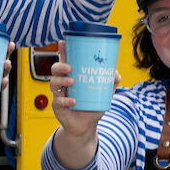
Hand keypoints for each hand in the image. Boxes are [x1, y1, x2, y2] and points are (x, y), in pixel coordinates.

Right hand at [49, 41, 117, 168]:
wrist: (86, 127)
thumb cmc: (92, 107)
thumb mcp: (103, 94)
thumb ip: (110, 83)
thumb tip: (115, 73)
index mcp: (72, 76)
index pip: (66, 61)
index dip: (63, 51)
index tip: (62, 43)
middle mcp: (63, 83)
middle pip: (55, 69)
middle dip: (60, 66)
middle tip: (70, 67)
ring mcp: (59, 94)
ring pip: (53, 82)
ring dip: (61, 80)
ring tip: (72, 81)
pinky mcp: (58, 107)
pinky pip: (58, 101)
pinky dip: (65, 100)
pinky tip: (73, 101)